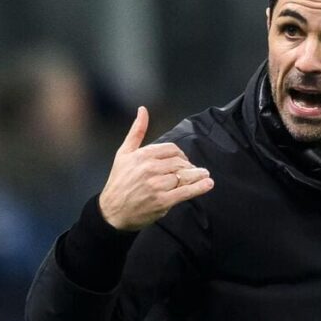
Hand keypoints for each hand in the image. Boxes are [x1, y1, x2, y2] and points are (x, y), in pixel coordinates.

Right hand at [98, 107, 213, 230]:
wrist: (112, 211)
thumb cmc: (119, 181)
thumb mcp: (124, 153)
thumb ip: (136, 131)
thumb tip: (143, 109)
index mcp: (143, 155)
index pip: (172, 150)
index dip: (181, 156)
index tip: (184, 162)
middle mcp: (150, 168)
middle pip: (180, 163)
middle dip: (189, 167)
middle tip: (194, 171)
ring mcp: (156, 185)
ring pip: (184, 176)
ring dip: (198, 176)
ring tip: (205, 176)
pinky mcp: (162, 201)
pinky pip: (185, 191)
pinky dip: (199, 187)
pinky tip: (208, 184)